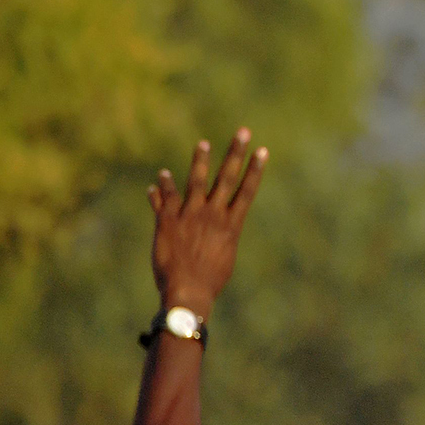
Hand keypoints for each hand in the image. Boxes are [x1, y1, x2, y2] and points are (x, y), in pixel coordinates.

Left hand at [150, 129, 267, 320]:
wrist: (187, 292)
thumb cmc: (210, 280)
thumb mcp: (224, 255)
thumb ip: (222, 235)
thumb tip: (224, 226)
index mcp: (231, 224)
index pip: (247, 190)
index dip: (255, 169)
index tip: (263, 151)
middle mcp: (212, 214)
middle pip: (226, 177)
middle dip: (235, 153)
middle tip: (243, 132)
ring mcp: (190, 216)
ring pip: (195, 181)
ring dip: (200, 161)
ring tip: (203, 144)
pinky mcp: (168, 221)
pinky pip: (165, 199)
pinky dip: (162, 188)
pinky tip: (161, 176)